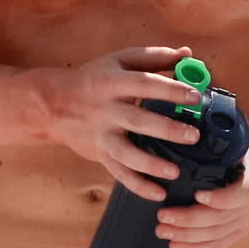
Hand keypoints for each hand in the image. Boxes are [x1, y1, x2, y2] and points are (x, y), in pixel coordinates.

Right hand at [37, 45, 206, 201]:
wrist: (52, 104)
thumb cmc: (94, 79)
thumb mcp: (119, 61)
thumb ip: (154, 57)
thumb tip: (187, 54)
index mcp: (112, 82)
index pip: (144, 84)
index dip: (170, 89)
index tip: (196, 96)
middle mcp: (106, 110)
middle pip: (137, 120)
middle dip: (166, 129)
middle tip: (194, 135)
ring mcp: (101, 135)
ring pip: (126, 153)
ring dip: (150, 164)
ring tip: (175, 171)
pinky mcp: (99, 154)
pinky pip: (119, 173)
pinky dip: (137, 185)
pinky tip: (158, 193)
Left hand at [155, 128, 248, 247]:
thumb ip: (227, 133)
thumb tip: (195, 113)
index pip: (240, 195)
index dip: (219, 198)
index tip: (199, 194)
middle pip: (220, 220)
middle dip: (189, 220)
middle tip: (163, 214)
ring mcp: (246, 221)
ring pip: (216, 235)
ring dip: (187, 236)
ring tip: (162, 229)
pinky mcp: (240, 231)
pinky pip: (219, 244)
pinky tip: (176, 245)